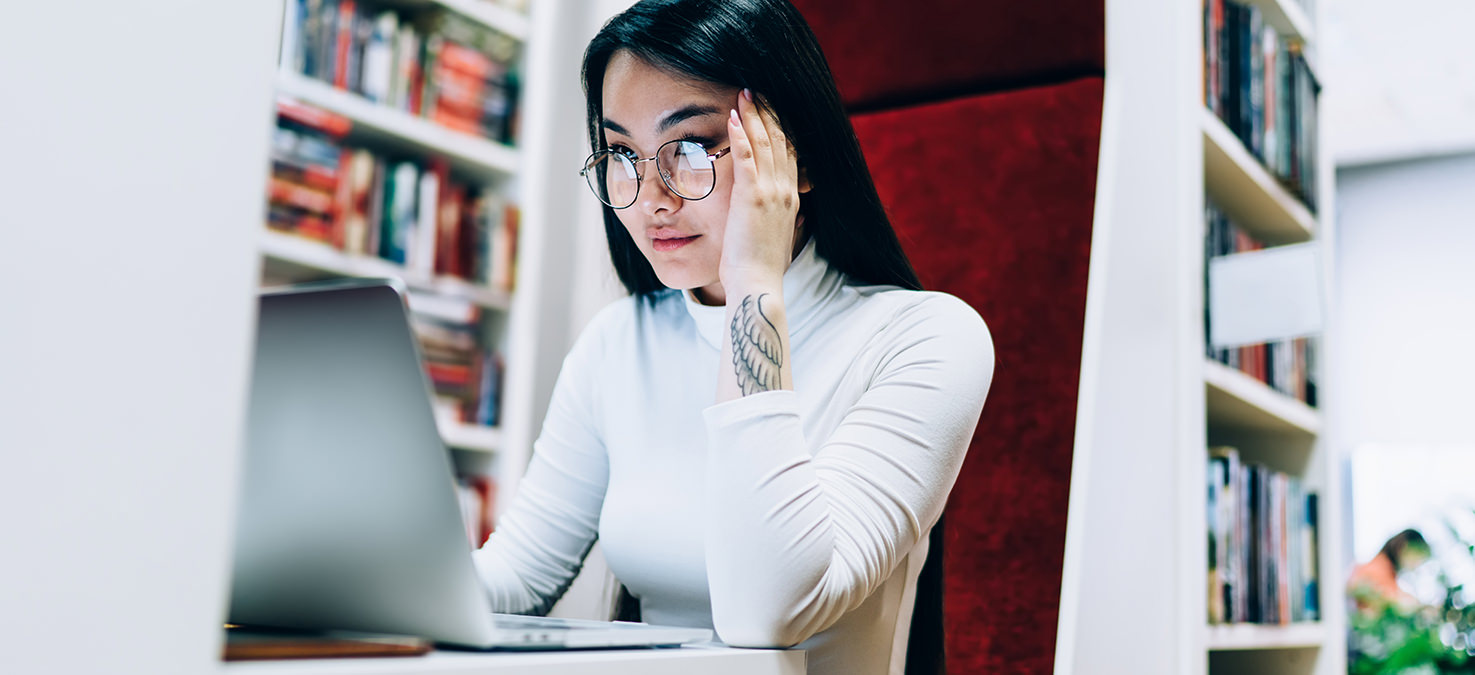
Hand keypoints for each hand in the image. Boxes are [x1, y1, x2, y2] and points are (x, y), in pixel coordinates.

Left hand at [719, 89, 802, 289]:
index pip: (789, 153)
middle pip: (780, 141)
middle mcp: (785, 190)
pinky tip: (733, 117)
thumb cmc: (763, 267)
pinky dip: (740, 135)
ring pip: (765, 143)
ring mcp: (770, 192)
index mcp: (791, 198)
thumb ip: (782, 219)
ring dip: (754, 116)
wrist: (759, 284)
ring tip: (744, 94)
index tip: (771, 109)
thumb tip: (787, 215)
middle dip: (768, 113)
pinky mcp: (751, 198)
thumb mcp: (779, 237)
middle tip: (756, 90)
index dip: (781, 128)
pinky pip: (746, 158)